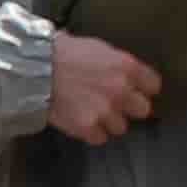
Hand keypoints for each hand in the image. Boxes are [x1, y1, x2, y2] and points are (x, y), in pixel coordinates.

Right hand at [43, 35, 161, 144]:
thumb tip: (123, 72)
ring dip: (109, 122)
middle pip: (143, 110)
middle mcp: (121, 90)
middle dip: (129, 107)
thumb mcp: (96, 48)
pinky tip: (80, 119)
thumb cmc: (61, 53)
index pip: (153, 86)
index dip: (143, 88)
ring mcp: (105, 111)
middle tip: (113, 103)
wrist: (33, 69)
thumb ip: (116, 63)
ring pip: (121, 127)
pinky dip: (91, 132)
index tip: (136, 90)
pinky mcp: (88, 127)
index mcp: (126, 67)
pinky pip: (100, 138)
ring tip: (91, 111)